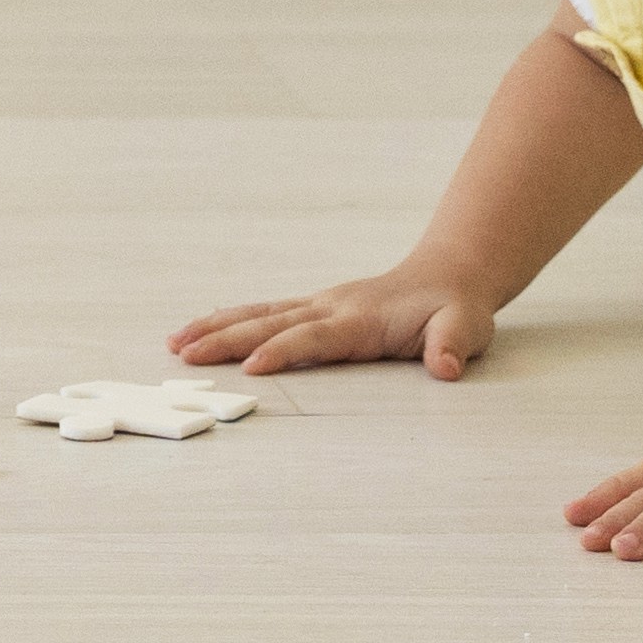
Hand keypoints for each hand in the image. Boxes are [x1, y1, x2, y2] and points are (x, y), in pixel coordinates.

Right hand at [177, 271, 500, 381]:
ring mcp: (320, 305)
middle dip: (226, 339)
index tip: (249, 368)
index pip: (313, 336)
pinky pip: (266, 314)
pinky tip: (204, 330)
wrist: (448, 275)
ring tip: (176, 341)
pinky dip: (231, 321)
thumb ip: (452, 346)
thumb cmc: (455, 308)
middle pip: (270, 323)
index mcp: (360, 319)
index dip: (282, 352)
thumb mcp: (465, 327)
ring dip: (217, 327)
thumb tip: (445, 367)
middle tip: (185, 354)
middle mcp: (331, 307)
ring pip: (259, 315)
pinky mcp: (315, 309)